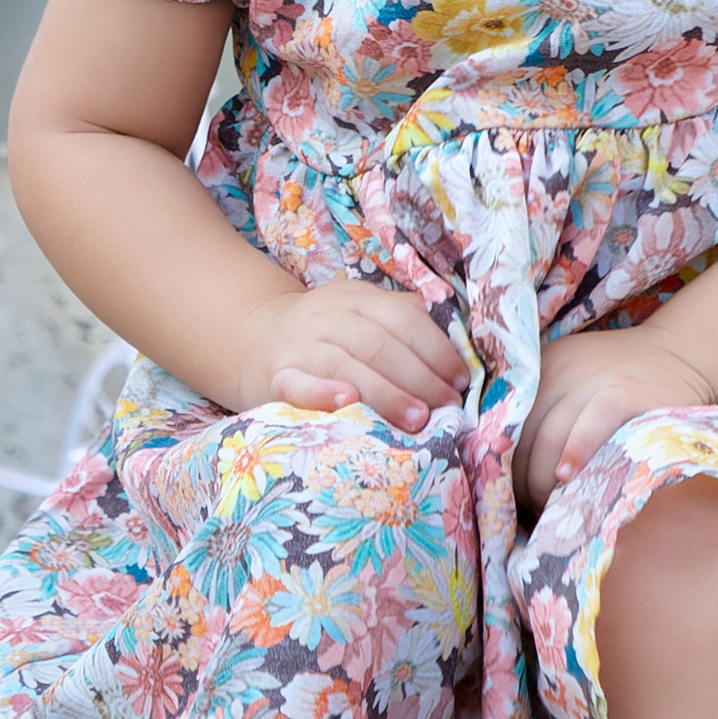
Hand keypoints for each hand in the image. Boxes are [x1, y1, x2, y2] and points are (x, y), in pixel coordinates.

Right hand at [226, 274, 469, 434]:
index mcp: (357, 298)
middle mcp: (328, 316)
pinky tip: (347, 403)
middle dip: (420, 377)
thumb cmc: (327, 334)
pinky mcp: (277, 375)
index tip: (460, 380)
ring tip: (417, 419)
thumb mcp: (362, 312)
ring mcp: (300, 345)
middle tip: (446, 406)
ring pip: (346, 364)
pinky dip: (323, 393)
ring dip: (387, 393)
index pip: (403, 319)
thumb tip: (455, 336)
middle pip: (379, 344)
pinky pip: (299, 384)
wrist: (257, 340)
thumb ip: (402, 318)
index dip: (437, 350)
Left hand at [512, 328, 716, 513]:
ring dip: (543, 480)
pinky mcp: (625, 394)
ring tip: (547, 507)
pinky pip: (590, 426)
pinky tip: (568, 477)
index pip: (506, 421)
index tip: (505, 491)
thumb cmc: (620, 382)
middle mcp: (560, 368)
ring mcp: (593, 379)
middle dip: (521, 479)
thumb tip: (507, 468)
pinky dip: (576, 453)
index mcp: (541, 366)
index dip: (501, 461)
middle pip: (524, 434)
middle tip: (529, 509)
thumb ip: (544, 412)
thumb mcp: (573, 382)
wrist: (680, 354)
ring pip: (549, 436)